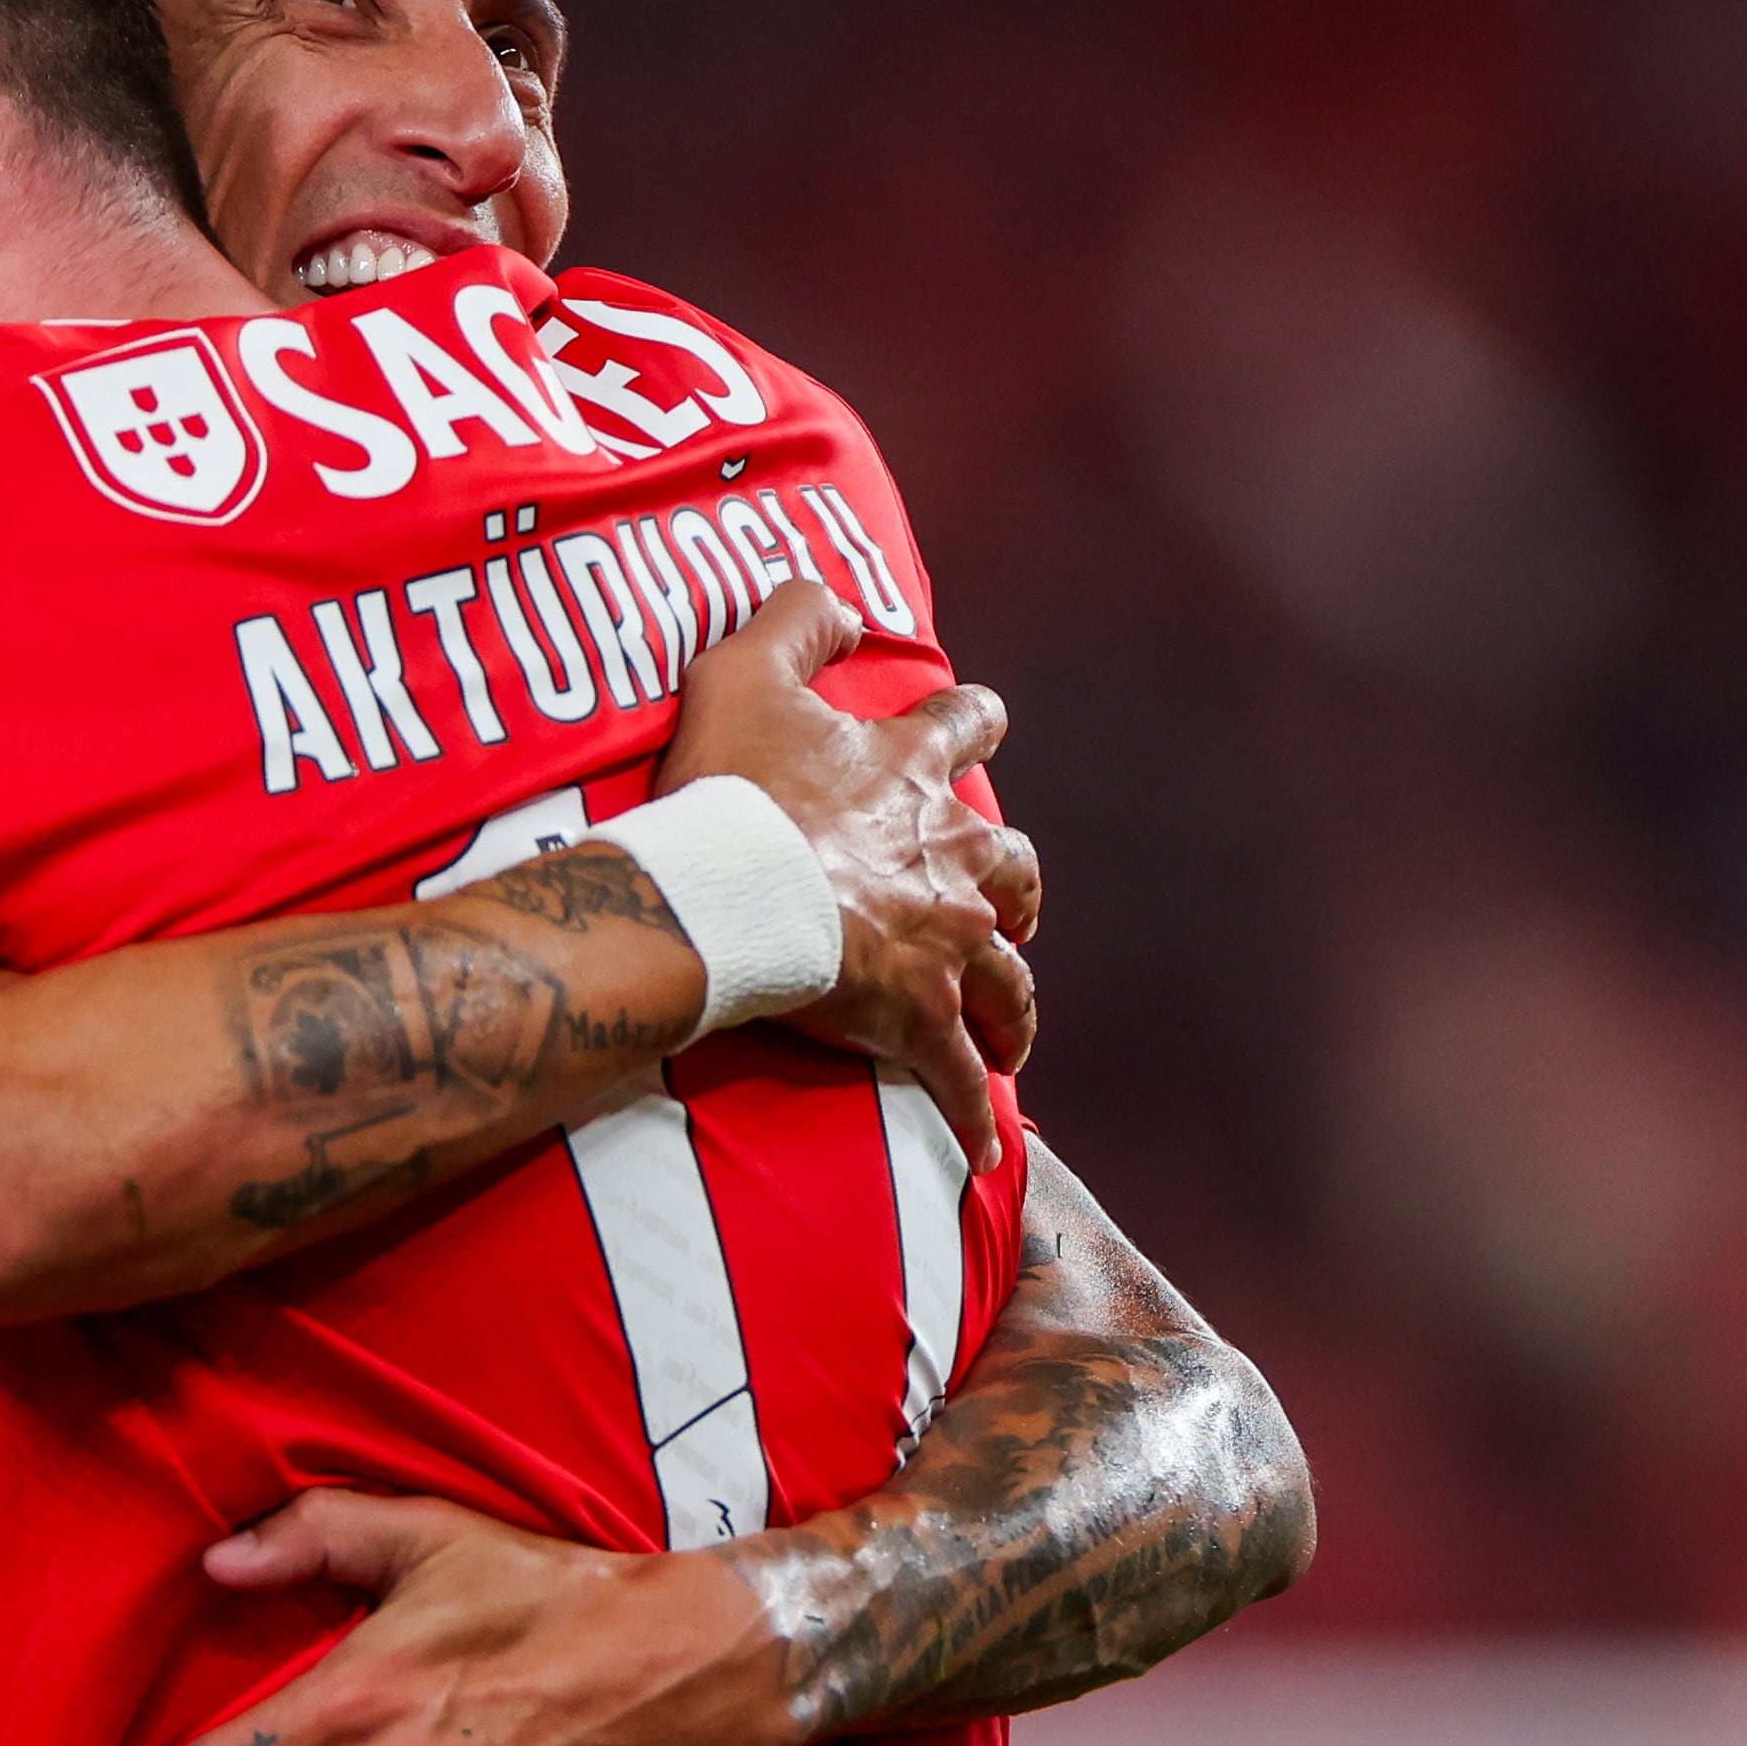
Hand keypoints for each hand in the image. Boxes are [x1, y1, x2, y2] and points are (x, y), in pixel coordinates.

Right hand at [654, 578, 1039, 1168]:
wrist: (731, 895)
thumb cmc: (730, 790)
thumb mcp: (743, 671)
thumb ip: (791, 617)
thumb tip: (833, 597)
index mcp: (908, 773)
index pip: (963, 726)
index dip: (972, 721)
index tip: (979, 722)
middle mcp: (947, 856)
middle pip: (1015, 866)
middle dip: (1016, 884)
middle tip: (1008, 904)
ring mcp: (944, 944)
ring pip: (1012, 979)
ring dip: (1016, 1003)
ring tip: (1013, 1029)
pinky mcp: (922, 1021)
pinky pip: (962, 1079)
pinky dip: (976, 1115)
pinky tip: (986, 1148)